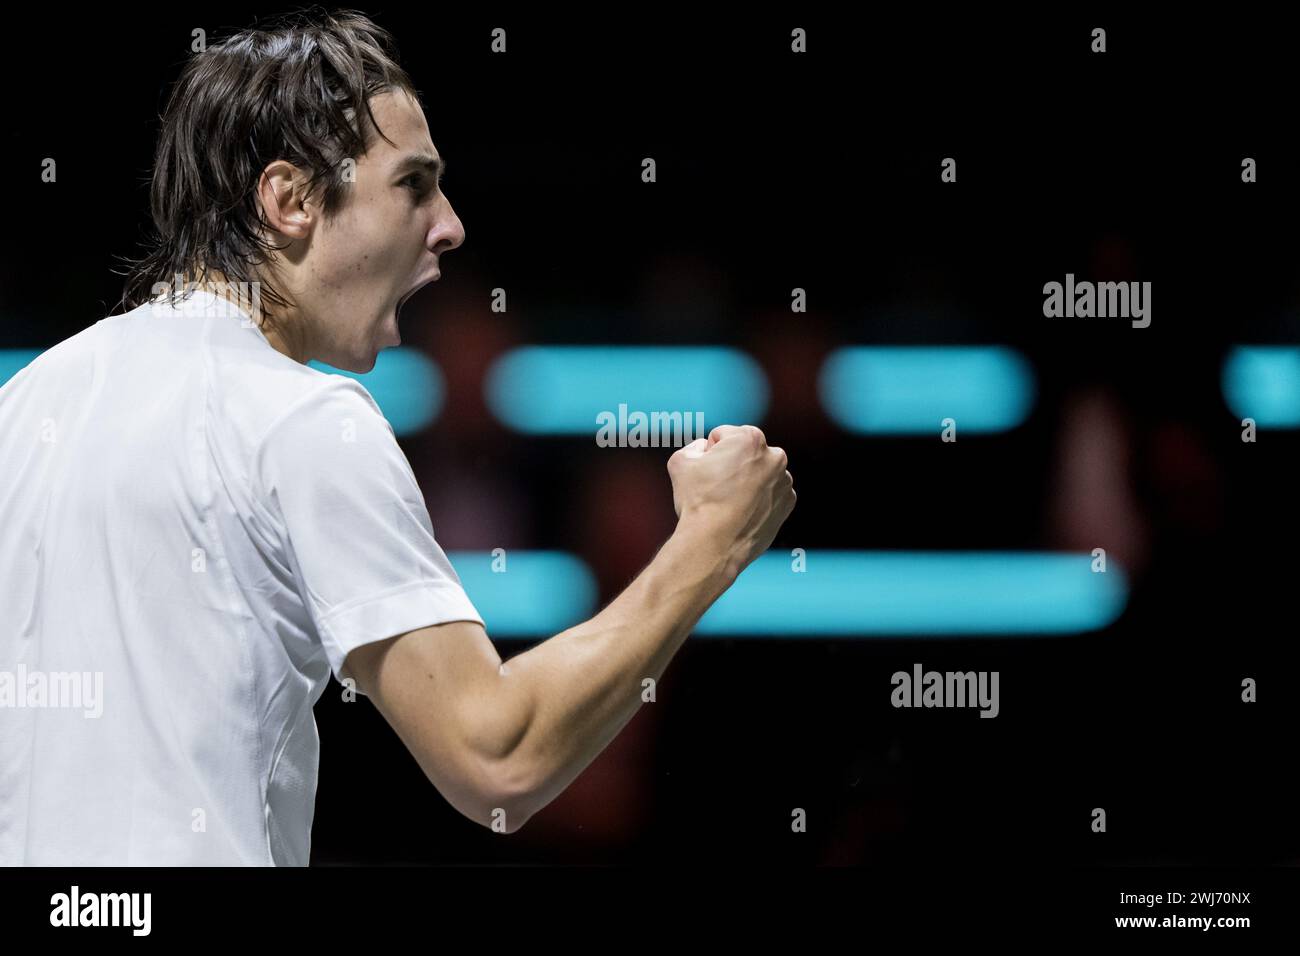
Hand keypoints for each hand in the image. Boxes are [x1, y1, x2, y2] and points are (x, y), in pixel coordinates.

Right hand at [666, 424, 795, 577]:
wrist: (715, 545)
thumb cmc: (698, 502)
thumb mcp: (681, 462)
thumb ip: (694, 446)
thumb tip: (703, 449)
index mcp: (751, 439)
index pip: (723, 435)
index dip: (709, 453)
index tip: (705, 471)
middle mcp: (775, 457)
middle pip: (745, 453)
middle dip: (732, 464)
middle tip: (716, 487)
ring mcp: (784, 482)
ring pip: (759, 474)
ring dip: (746, 482)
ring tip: (728, 503)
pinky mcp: (787, 504)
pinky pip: (769, 495)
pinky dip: (757, 500)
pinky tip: (741, 513)